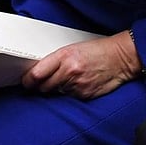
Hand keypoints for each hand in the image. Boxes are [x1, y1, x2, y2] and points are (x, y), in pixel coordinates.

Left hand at [21, 30, 142, 99]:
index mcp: (64, 55)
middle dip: (40, 86)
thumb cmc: (97, 50)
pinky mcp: (85, 95)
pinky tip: (79, 82)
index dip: (28, 80)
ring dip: (56, 88)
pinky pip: (70, 96)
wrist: (120, 58)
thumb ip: (56, 60)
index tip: (25, 81)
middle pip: (44, 86)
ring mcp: (77, 85)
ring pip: (56, 92)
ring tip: (68, 78)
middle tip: (41, 82)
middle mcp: (69, 71)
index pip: (37, 73)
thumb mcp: (73, 48)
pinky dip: (70, 92)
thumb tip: (39, 71)